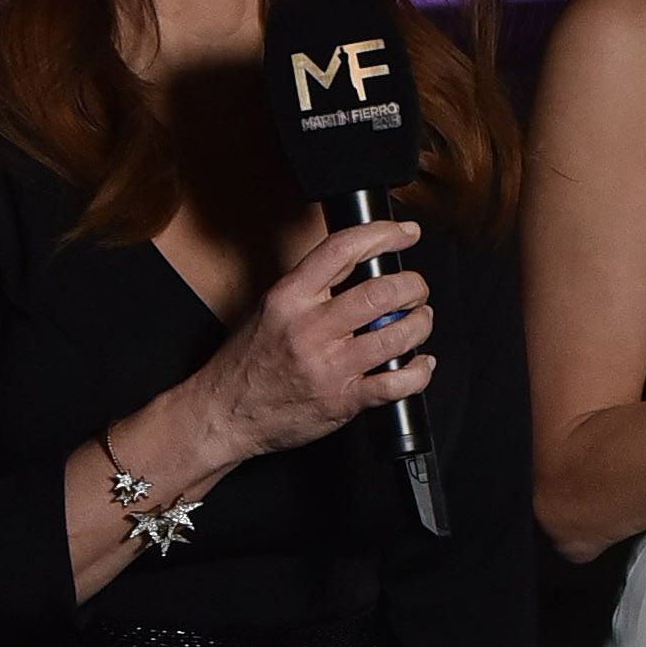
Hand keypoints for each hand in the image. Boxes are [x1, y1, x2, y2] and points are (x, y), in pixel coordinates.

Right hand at [180, 218, 436, 460]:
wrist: (225, 414)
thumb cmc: (247, 363)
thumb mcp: (269, 309)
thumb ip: (311, 287)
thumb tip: (361, 267)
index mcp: (290, 298)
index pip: (342, 249)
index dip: (383, 234)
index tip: (405, 232)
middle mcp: (310, 329)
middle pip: (381, 292)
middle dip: (413, 286)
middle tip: (416, 289)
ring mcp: (328, 366)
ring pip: (396, 335)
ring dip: (420, 324)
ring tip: (419, 321)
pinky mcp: (342, 401)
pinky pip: (396, 384)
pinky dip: (419, 372)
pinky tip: (419, 365)